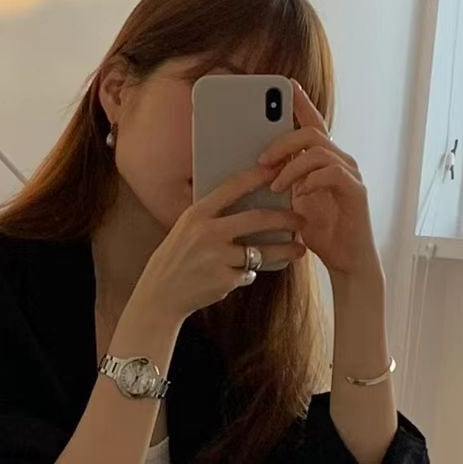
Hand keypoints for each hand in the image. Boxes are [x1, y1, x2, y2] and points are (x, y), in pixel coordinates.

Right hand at [131, 165, 306, 322]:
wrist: (160, 294)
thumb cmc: (177, 257)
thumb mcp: (188, 229)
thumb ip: (214, 216)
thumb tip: (252, 203)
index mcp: (197, 214)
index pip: (233, 187)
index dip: (259, 176)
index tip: (281, 169)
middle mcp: (207, 233)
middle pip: (257, 219)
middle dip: (285, 218)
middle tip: (302, 219)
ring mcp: (217, 258)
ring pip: (261, 252)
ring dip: (285, 251)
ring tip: (300, 250)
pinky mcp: (224, 281)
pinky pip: (248, 274)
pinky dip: (248, 274)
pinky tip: (240, 275)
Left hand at [260, 82, 381, 285]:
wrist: (346, 261)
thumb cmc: (320, 233)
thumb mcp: (291, 204)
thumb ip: (281, 183)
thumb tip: (254, 171)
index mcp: (323, 161)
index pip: (312, 124)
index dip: (301, 103)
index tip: (287, 85)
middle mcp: (339, 161)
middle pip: (312, 132)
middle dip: (283, 142)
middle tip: (261, 160)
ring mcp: (349, 174)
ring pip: (320, 150)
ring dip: (292, 166)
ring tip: (276, 185)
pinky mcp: (356, 191)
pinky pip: (332, 173)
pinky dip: (311, 181)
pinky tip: (299, 195)